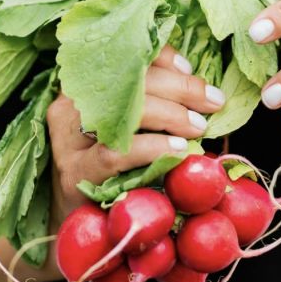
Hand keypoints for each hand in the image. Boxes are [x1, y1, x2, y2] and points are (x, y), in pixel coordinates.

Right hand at [46, 45, 225, 220]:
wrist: (78, 223)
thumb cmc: (115, 172)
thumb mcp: (132, 131)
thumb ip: (156, 106)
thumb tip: (203, 92)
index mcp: (83, 89)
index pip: (122, 59)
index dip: (159, 58)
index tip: (189, 68)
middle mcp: (70, 107)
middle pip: (127, 82)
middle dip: (178, 88)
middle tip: (212, 101)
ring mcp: (68, 140)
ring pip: (122, 113)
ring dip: (170, 115)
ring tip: (198, 126)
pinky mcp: (75, 173)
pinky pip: (116, 152)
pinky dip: (153, 148)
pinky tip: (178, 151)